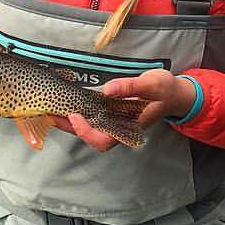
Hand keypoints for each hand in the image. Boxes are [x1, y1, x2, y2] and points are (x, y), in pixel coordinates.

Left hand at [58, 70, 198, 151]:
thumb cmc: (166, 90)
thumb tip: (108, 89)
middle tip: (48, 112)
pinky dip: (77, 113)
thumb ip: (131, 86)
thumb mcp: (153, 84)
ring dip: (68, 121)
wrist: (175, 93)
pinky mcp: (112, 112)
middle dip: (68, 127)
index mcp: (129, 126)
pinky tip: (67, 103)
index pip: (102, 140)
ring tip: (51, 109)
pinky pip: (91, 117)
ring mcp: (115, 121)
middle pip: (89, 136)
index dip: (85, 132)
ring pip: (88, 128)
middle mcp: (119, 127)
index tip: (73, 116)